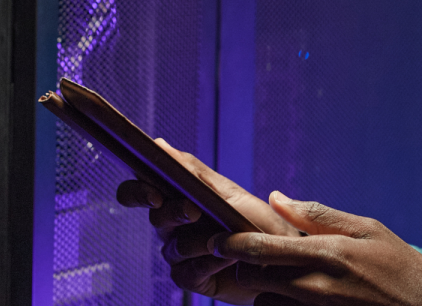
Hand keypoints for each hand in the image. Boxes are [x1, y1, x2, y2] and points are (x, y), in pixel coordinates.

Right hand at [114, 139, 297, 303]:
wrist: (283, 259)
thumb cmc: (259, 222)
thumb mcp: (229, 193)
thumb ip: (193, 172)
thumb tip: (159, 144)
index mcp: (180, 199)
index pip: (142, 189)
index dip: (138, 190)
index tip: (154, 193)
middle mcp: (175, 226)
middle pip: (155, 217)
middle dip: (171, 213)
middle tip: (193, 211)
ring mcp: (181, 254)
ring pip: (172, 246)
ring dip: (200, 242)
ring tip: (226, 240)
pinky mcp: (190, 277)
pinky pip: (184, 272)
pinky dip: (207, 265)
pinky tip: (226, 260)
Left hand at [213, 191, 421, 305]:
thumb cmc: (402, 268)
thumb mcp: (367, 229)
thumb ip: (317, 215)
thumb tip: (275, 198)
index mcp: (327, 254)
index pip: (264, 249)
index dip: (231, 244)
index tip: (213, 237)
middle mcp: (317, 286)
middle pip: (255, 278)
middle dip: (238, 267)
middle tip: (229, 256)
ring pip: (265, 300)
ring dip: (257, 289)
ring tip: (260, 276)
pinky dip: (277, 303)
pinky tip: (286, 294)